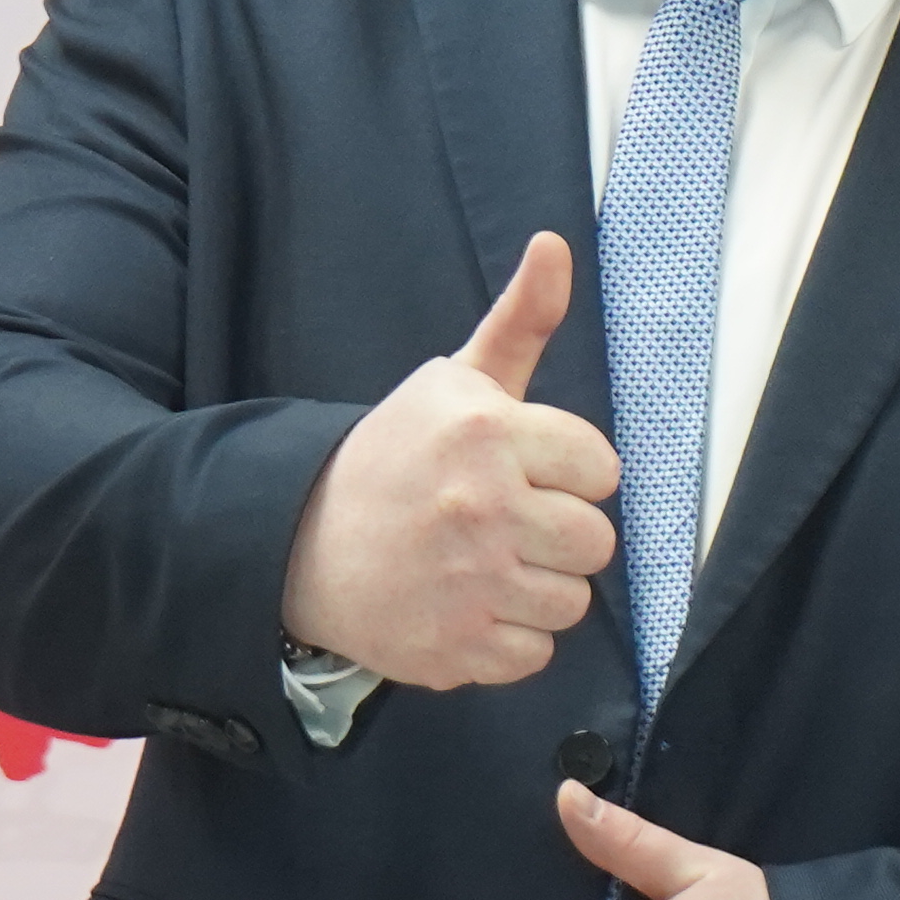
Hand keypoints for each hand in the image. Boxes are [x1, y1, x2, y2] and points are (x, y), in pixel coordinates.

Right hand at [281, 232, 622, 691]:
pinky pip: (535, 655)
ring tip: (488, 567)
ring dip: (538, 590)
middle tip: (508, 526)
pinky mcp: (455, 648)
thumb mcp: (454, 384)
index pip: (602, 469)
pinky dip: (508, 641)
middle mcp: (481, 505)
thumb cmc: (395, 460)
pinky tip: (469, 608)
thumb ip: (520, 322)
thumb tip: (556, 245)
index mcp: (486, 431)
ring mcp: (469, 582)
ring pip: (572, 603)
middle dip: (560, 536)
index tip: (527, 473)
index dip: (571, 474)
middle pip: (596, 542)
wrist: (297, 543)